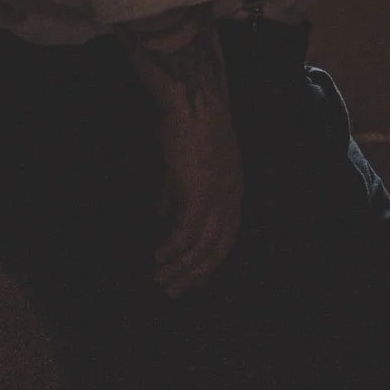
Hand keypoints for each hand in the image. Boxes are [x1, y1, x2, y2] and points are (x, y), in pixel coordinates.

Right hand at [150, 81, 243, 296]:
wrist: (193, 98)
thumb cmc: (187, 122)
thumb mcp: (185, 161)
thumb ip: (175, 188)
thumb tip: (160, 212)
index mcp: (233, 189)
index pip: (226, 236)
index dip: (209, 260)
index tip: (192, 279)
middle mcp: (231, 197)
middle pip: (218, 249)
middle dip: (195, 274)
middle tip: (173, 291)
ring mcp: (218, 196)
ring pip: (203, 247)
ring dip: (180, 268)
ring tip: (159, 280)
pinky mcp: (199, 192)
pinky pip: (186, 233)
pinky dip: (172, 249)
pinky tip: (156, 256)